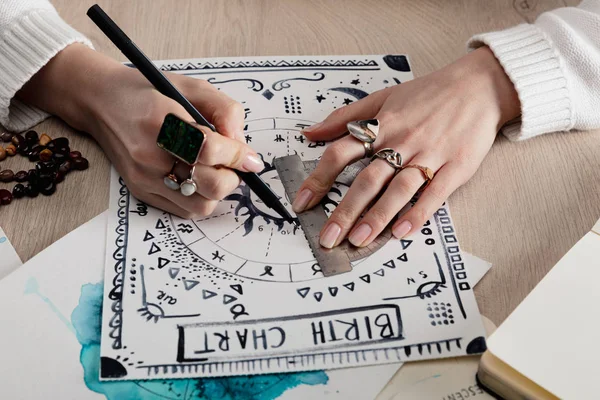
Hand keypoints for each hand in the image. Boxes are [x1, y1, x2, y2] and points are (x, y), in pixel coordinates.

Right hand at [18, 44, 263, 217]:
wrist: (100, 103)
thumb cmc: (149, 93)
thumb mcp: (191, 87)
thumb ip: (224, 111)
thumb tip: (243, 145)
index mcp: (162, 120)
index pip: (211, 149)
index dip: (239, 155)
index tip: (251, 158)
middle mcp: (150, 154)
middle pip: (210, 184)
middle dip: (232, 176)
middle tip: (231, 163)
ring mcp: (144, 177)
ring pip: (201, 205)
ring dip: (217, 191)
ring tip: (213, 171)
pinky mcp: (141, 191)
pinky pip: (184, 211)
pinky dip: (199, 199)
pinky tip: (196, 179)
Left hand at [293, 46, 519, 247]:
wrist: (479, 85)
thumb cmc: (429, 93)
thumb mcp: (383, 97)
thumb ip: (345, 116)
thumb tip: (309, 132)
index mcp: (381, 126)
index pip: (341, 153)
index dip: (319, 178)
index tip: (302, 202)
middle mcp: (402, 142)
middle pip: (367, 180)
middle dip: (344, 211)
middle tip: (328, 238)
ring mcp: (429, 155)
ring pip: (399, 189)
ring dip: (377, 217)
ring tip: (358, 241)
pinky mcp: (456, 167)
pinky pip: (435, 193)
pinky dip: (418, 213)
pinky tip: (402, 232)